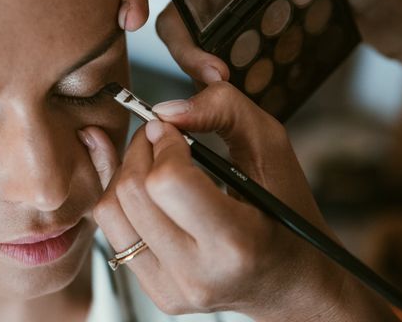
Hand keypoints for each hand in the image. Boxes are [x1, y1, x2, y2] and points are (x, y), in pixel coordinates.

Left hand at [81, 83, 398, 320]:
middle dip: (140, 149)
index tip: (173, 130)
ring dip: (124, 172)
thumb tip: (165, 110)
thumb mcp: (272, 149)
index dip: (164, 143)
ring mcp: (171, 289)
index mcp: (235, 244)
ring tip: (153, 162)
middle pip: (131, 192)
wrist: (292, 282)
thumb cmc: (288, 214)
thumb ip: (225, 111)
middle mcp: (197, 275)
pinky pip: (111, 231)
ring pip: (109, 210)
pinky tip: (140, 183)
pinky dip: (119, 197)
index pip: (167, 181)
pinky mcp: (155, 291)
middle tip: (160, 137)